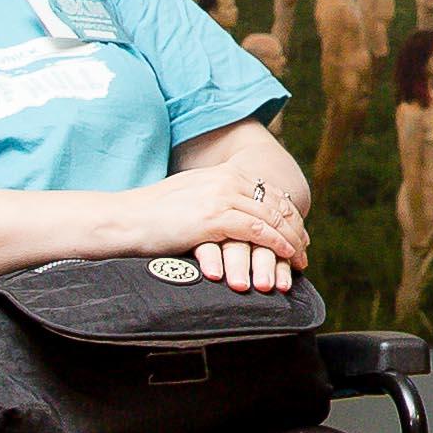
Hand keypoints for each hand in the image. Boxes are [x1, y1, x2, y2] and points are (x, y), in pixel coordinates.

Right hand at [137, 129, 311, 279]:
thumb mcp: (192, 197)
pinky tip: (286, 256)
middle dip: (295, 227)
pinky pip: (257, 230)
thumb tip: (232, 213)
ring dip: (291, 239)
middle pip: (275, 203)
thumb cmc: (154, 215)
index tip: (298, 231)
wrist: (126, 219)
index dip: (288, 212)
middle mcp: (226, 180)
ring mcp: (221, 196)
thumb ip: (215, 199)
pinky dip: (276, 243)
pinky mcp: (214, 217)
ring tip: (301, 258)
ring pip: (271, 217)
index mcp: (223, 174)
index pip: (269, 191)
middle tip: (306, 248)